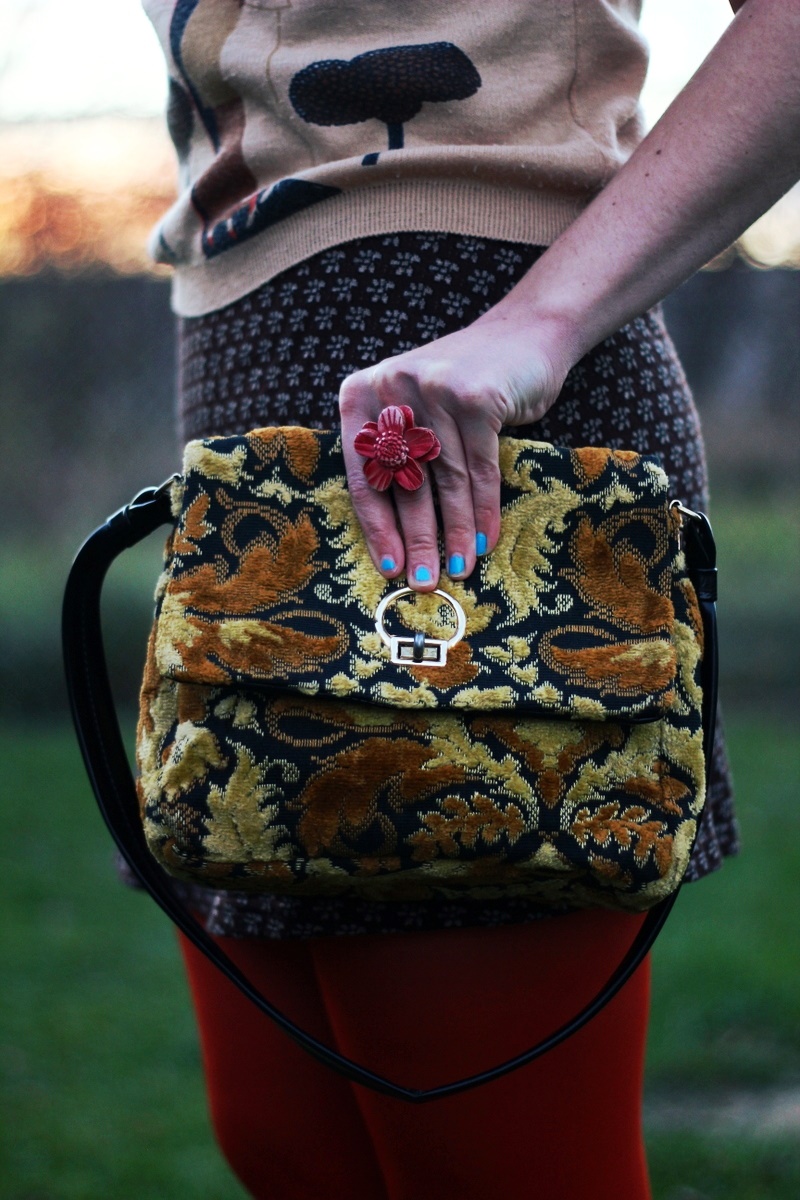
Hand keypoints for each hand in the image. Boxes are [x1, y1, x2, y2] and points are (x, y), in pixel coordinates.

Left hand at [339, 312, 567, 590]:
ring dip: (452, 534)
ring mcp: (434, 389)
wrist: (526, 335)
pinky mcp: (475, 397)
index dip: (377, 527)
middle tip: (423, 581)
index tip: (390, 567)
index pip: (364, 474)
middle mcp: (391, 386)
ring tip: (457, 570)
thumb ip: (399, 457)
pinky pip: (480, 470)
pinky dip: (483, 511)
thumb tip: (397, 538)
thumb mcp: (418, 411)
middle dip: (416, 539)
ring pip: (444, 481)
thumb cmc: (465, 387)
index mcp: (361, 393)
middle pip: (403, 482)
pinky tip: (482, 541)